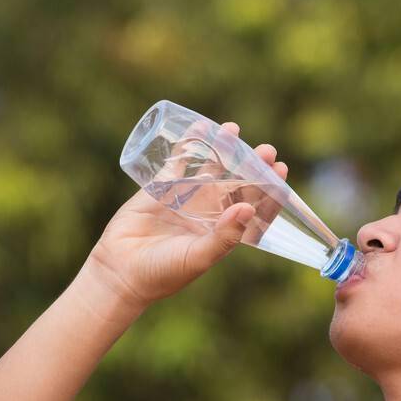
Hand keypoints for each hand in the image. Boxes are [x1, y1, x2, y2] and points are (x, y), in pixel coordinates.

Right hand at [83, 122, 287, 309]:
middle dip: (252, 167)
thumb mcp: (198, 256)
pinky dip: (189, 145)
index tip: (280, 171)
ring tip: (233, 130)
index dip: (269, 191)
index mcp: (223, 233)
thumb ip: (225, 236)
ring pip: (209, 170)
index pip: (254, 209)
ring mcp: (185, 201)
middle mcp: (208, 215)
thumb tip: (248, 208)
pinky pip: (178, 163)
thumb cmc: (163, 273)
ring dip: (223, 151)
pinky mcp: (160, 190)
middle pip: (236, 185)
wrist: (120, 272)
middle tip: (266, 149)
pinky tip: (200, 127)